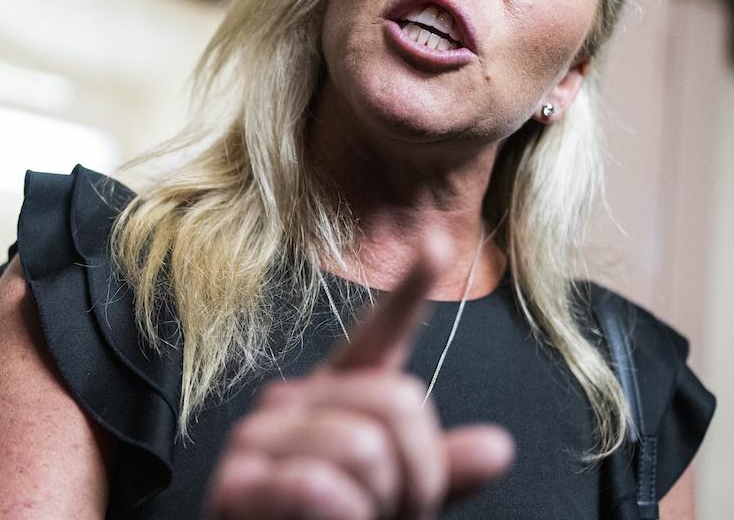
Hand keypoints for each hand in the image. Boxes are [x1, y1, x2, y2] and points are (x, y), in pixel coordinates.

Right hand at [204, 234, 514, 518]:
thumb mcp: (394, 497)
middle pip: (400, 404)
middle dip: (416, 477)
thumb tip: (498, 448)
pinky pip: (319, 483)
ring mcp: (259, 437)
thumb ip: (438, 471)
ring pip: (365, 448)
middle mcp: (295, 401)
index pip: (379, 337)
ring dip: (375, 508)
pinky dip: (341, 518)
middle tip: (384, 514)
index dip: (409, 290)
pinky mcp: (235, 481)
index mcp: (338, 397)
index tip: (437, 242)